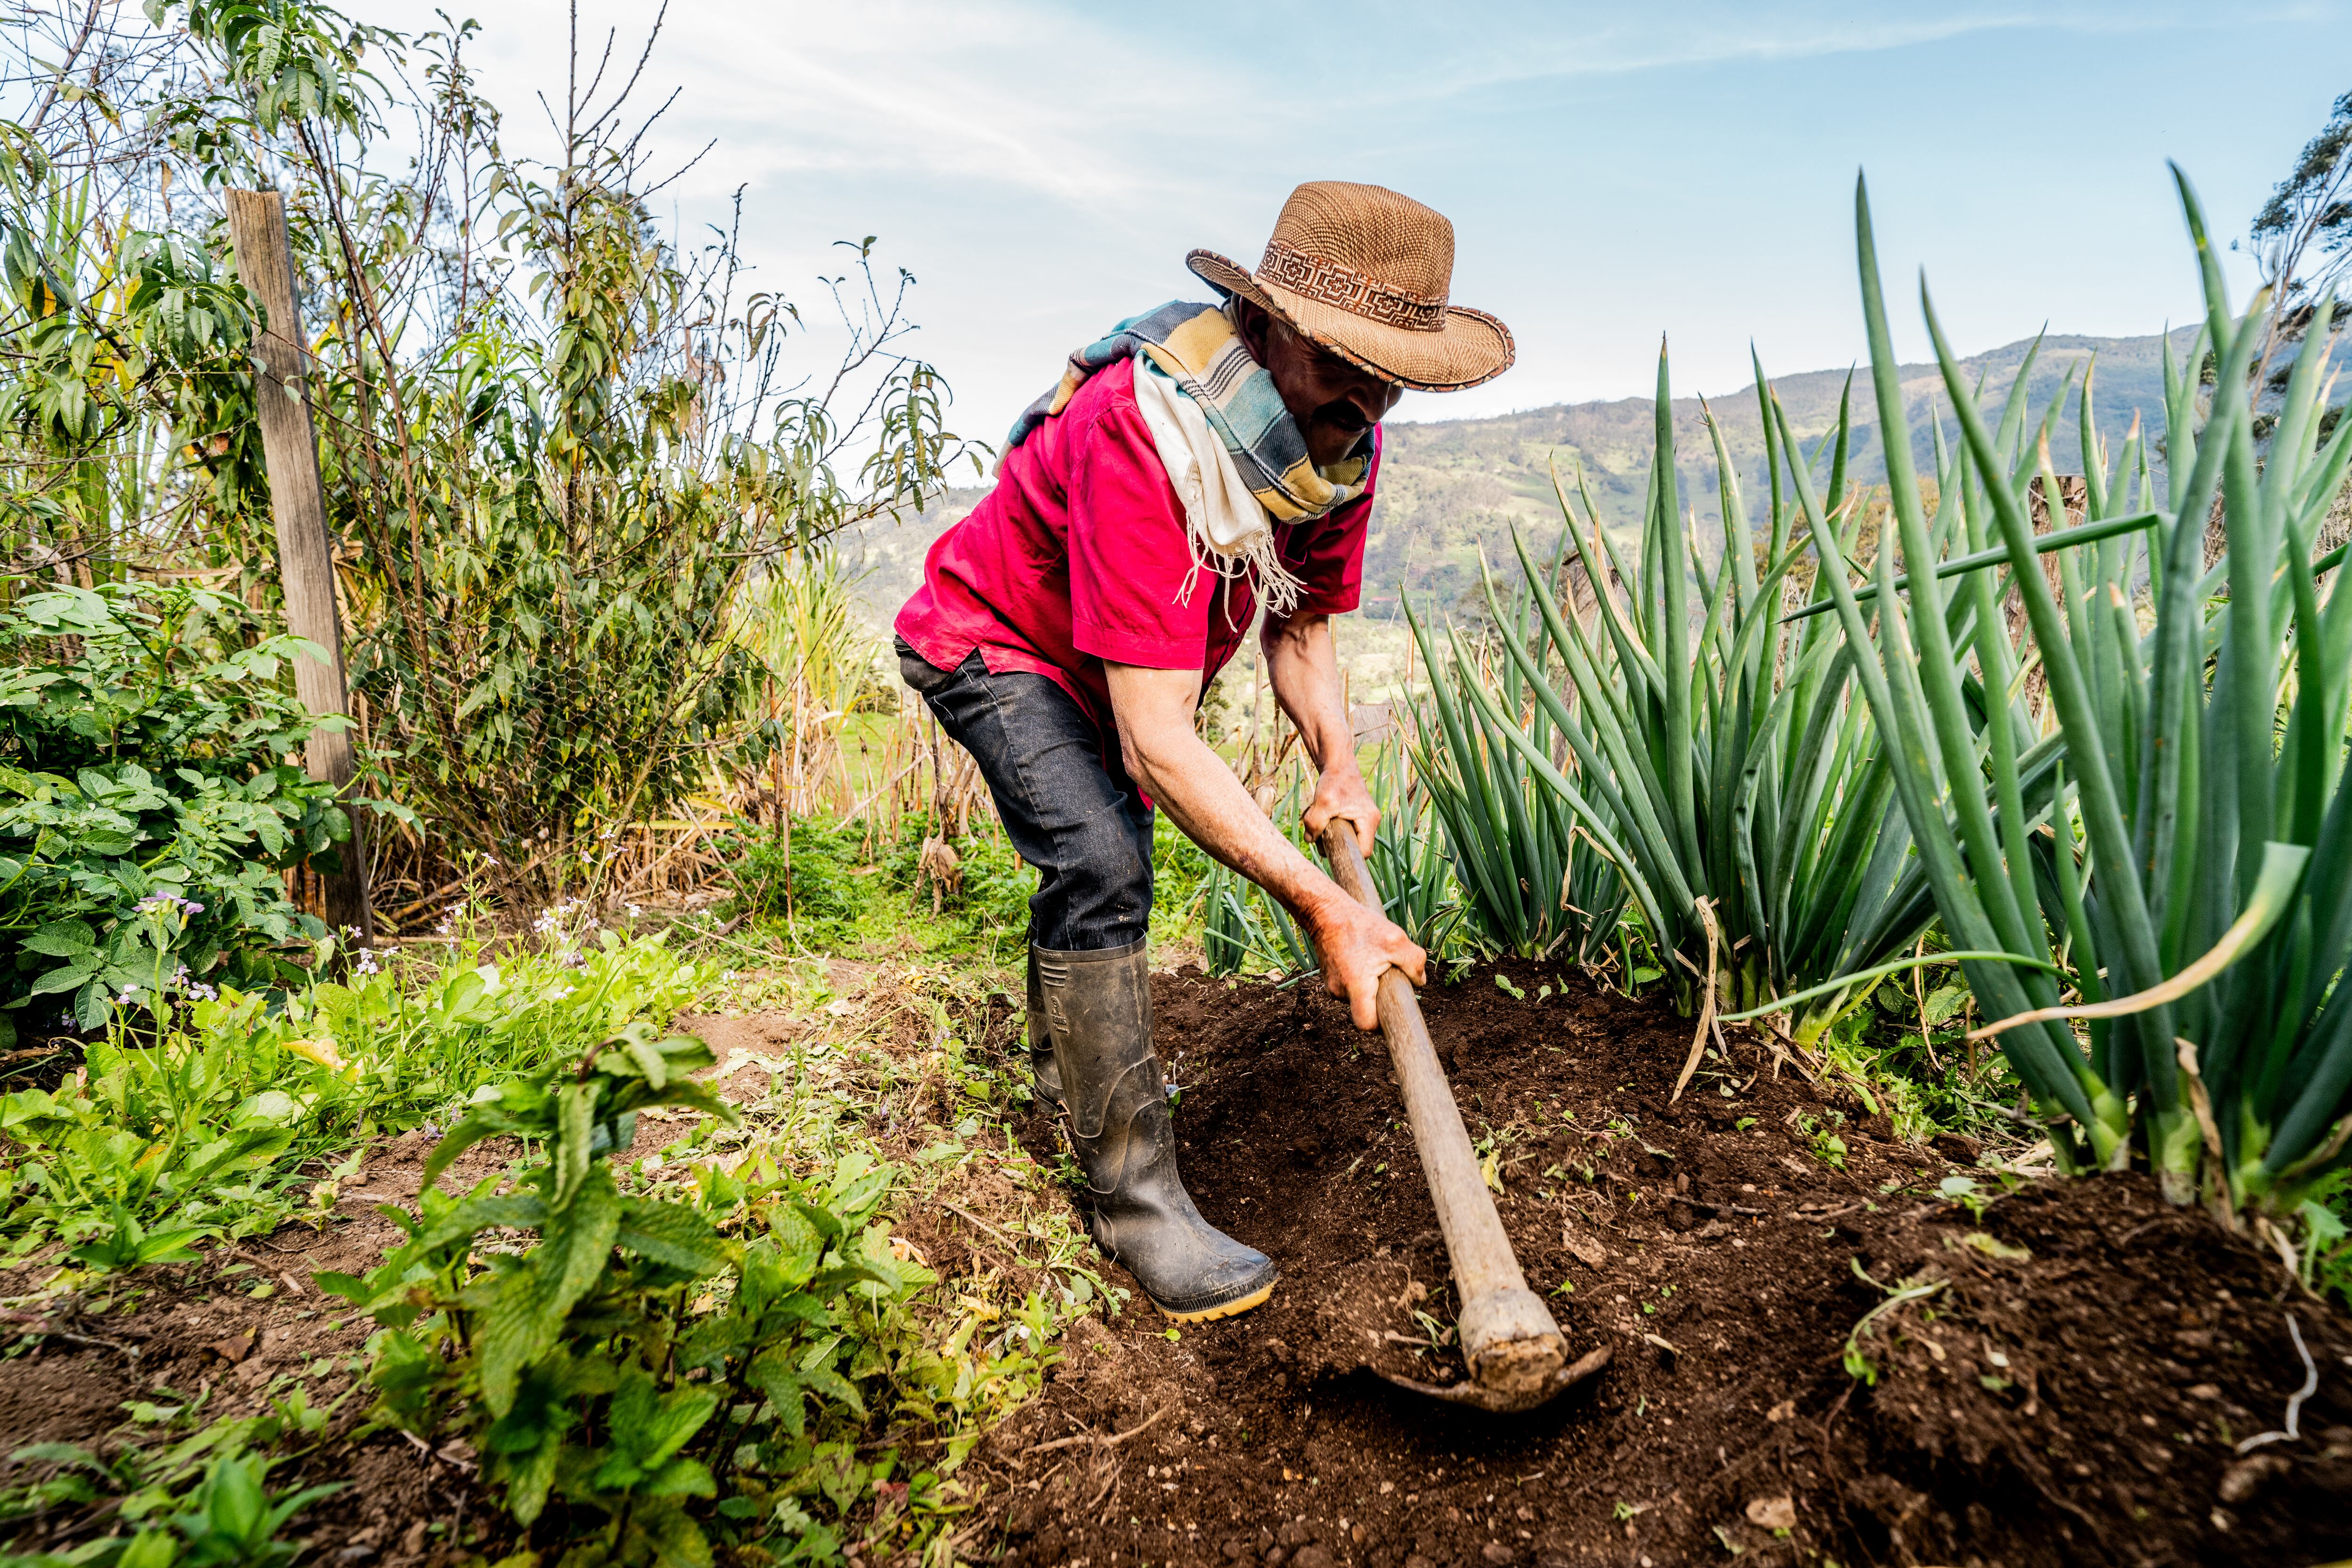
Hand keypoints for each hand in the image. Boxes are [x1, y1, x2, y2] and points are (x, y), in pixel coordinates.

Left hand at [1302, 765, 1377, 857]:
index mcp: (1369, 821)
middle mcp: (1371, 822)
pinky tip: (1323, 819)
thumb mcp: (1322, 802)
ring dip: (1332, 836)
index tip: (1330, 850)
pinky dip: (1332, 828)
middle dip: (1336, 846)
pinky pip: (1345, 830)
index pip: (1364, 852)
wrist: (1338, 764)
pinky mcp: (1356, 816)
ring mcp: (1364, 819)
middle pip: (1355, 847)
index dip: (1347, 856)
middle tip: (1320, 837)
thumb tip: (1310, 839)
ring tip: (1320, 825)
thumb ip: (1315, 823)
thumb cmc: (1334, 780)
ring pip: (1348, 839)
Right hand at [1308, 894, 1426, 1030]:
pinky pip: (1349, 987)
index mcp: (1356, 986)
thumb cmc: (1359, 924)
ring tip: (1375, 961)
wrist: (1325, 911)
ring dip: (1369, 987)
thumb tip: (1419, 981)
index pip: (1366, 1024)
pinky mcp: (1329, 978)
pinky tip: (1363, 959)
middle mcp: (1340, 991)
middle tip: (1389, 977)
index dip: (1381, 1025)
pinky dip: (1360, 979)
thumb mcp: (1396, 939)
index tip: (1393, 1013)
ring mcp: (1331, 986)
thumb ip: (1414, 962)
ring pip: (1357, 998)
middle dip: (1379, 1000)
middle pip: (1364, 1010)